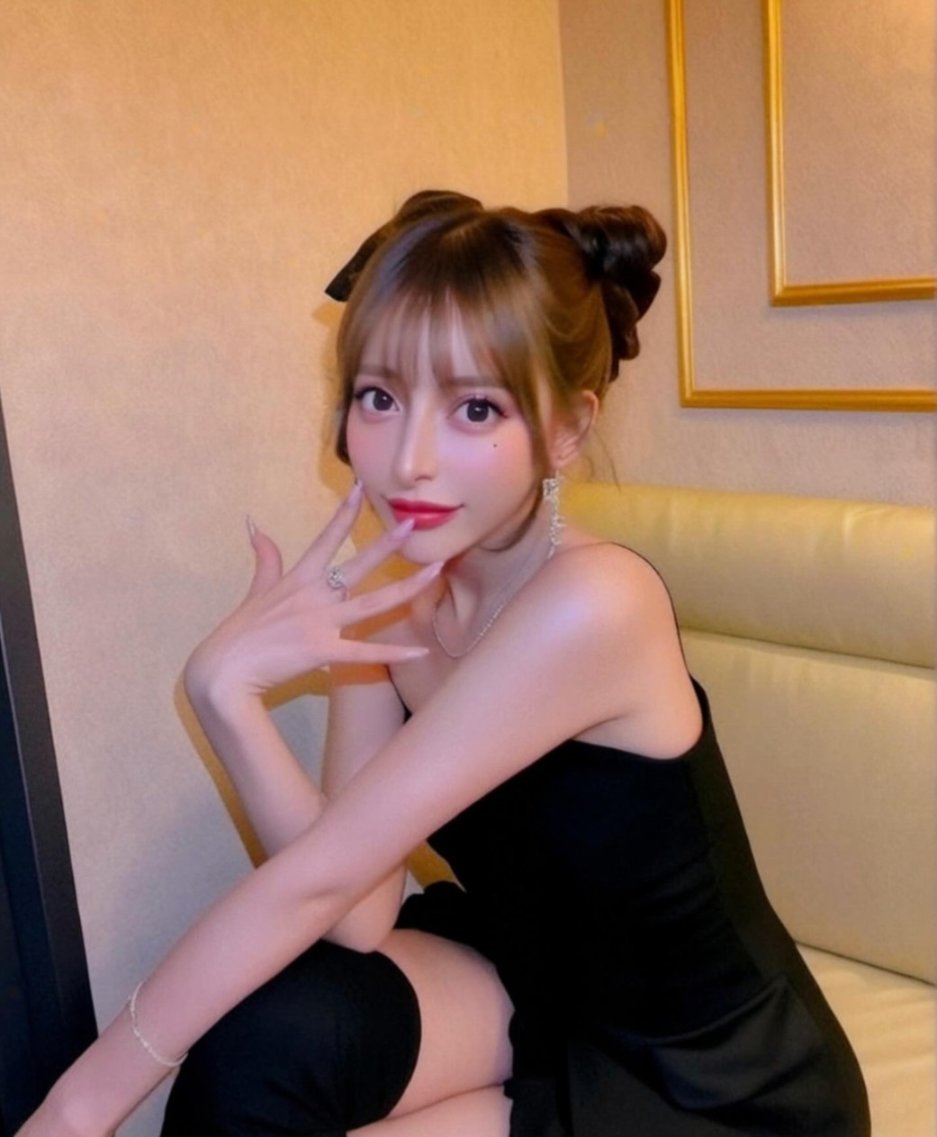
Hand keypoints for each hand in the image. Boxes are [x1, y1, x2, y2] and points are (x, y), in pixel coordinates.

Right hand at [184, 483, 438, 704]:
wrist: (223, 671)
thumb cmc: (240, 632)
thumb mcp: (256, 589)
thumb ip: (266, 558)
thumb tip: (255, 524)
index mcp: (299, 579)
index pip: (326, 538)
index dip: (344, 512)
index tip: (359, 486)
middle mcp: (314, 596)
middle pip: (357, 566)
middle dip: (387, 544)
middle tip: (413, 525)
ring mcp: (320, 623)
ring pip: (373, 604)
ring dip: (407, 588)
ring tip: (434, 573)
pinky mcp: (323, 652)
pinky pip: (365, 653)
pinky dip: (394, 654)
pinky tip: (420, 651)